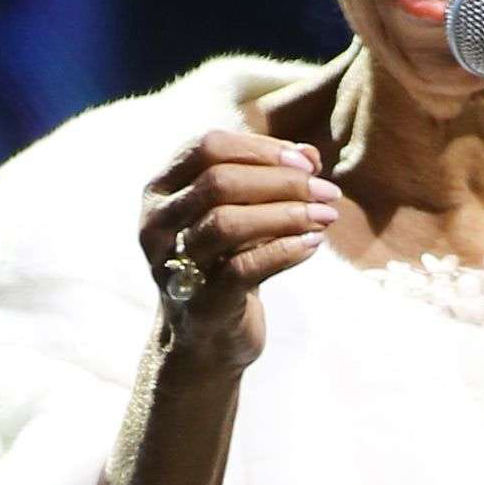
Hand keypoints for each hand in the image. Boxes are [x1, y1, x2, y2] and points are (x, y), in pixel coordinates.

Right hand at [140, 128, 341, 371]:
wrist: (207, 338)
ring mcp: (172, 266)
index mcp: (162, 190)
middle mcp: (156, 224)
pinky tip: (314, 244)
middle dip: (281, 181)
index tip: (308, 162)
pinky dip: (285, 251)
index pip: (208, 146)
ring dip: (286, 214)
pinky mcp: (200, 305)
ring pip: (226, 223)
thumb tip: (310, 155)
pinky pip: (243, 268)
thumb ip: (270, 181)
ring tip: (326, 216)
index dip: (261, 148)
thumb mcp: (244, 215)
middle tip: (327, 191)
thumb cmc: (226, 263)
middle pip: (218, 181)